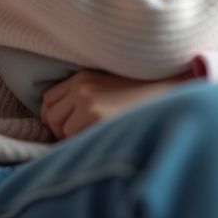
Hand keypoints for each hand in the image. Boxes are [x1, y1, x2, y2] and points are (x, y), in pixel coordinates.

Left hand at [40, 69, 185, 138]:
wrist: (169, 92)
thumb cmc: (140, 95)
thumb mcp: (109, 85)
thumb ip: (86, 94)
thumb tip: (57, 120)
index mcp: (83, 75)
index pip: (49, 99)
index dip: (57, 115)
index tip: (71, 123)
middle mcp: (82, 86)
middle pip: (50, 114)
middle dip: (61, 128)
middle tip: (82, 133)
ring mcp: (88, 100)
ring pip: (60, 128)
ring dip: (72, 136)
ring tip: (93, 135)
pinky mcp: (96, 116)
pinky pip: (73, 137)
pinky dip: (83, 141)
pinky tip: (101, 137)